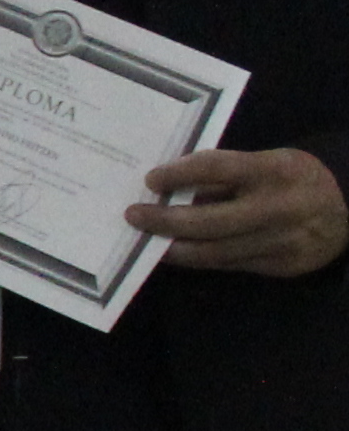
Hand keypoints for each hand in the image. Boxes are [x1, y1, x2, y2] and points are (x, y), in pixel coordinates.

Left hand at [131, 145, 346, 276]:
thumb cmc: (296, 179)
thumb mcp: (269, 163)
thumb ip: (226, 174)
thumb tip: (172, 186)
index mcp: (274, 171)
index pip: (216, 169)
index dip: (179, 174)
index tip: (151, 180)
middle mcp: (277, 209)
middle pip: (208, 220)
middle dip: (165, 221)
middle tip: (134, 215)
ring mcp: (280, 242)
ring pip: (214, 251)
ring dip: (174, 248)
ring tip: (147, 239)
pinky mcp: (280, 267)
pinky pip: (229, 265)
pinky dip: (199, 259)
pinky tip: (177, 252)